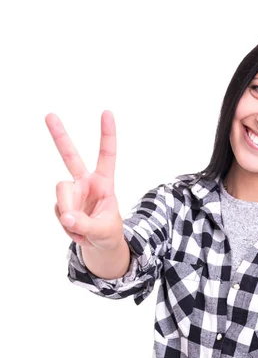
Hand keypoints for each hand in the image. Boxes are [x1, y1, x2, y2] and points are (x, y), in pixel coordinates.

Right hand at [46, 110, 123, 250]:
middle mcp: (85, 182)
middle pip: (70, 156)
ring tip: (81, 227)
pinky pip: (59, 212)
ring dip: (69, 212)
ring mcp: (72, 192)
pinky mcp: (62, 204)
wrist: (98, 245)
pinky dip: (67, 226)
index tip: (107, 112)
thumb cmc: (108, 233)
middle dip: (60, 136)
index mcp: (104, 182)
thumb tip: (66, 217)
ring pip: (62, 192)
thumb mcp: (103, 231)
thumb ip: (86, 224)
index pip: (106, 155)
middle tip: (49, 115)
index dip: (107, 135)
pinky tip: (76, 230)